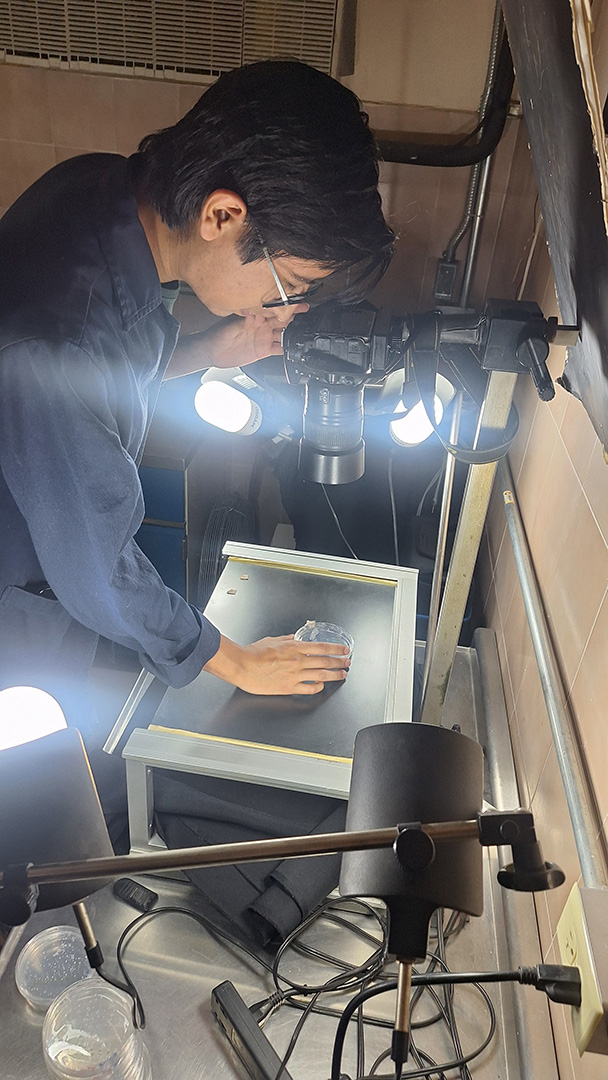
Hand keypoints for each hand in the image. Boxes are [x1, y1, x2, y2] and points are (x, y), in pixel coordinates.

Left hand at [199, 306, 308, 368]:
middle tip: (305, 310)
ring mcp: (263, 338)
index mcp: (254, 316)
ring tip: (303, 329)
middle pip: (280, 319)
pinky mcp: (263, 350)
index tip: (293, 300)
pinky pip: (278, 349)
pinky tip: (294, 347)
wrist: (212, 352)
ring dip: (292, 331)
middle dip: (293, 314)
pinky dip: (286, 348)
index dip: (283, 305)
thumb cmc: (217, 335)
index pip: (272, 308)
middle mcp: (260, 326)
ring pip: (282, 333)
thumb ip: (244, 318)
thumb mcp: (231, 325)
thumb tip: (252, 309)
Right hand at [203, 633, 349, 694]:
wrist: (242, 666)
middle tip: (347, 663)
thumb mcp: (272, 640)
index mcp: (294, 647)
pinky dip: (318, 687)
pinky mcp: (288, 687)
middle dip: (339, 662)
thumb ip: (287, 639)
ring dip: (334, 675)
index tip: (344, 650)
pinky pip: (309, 689)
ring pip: (321, 675)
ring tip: (342, 675)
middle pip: (325, 662)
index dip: (336, 649)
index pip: (322, 647)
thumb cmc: (252, 653)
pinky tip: (322, 686)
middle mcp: (297, 661)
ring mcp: (294, 675)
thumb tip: (295, 637)